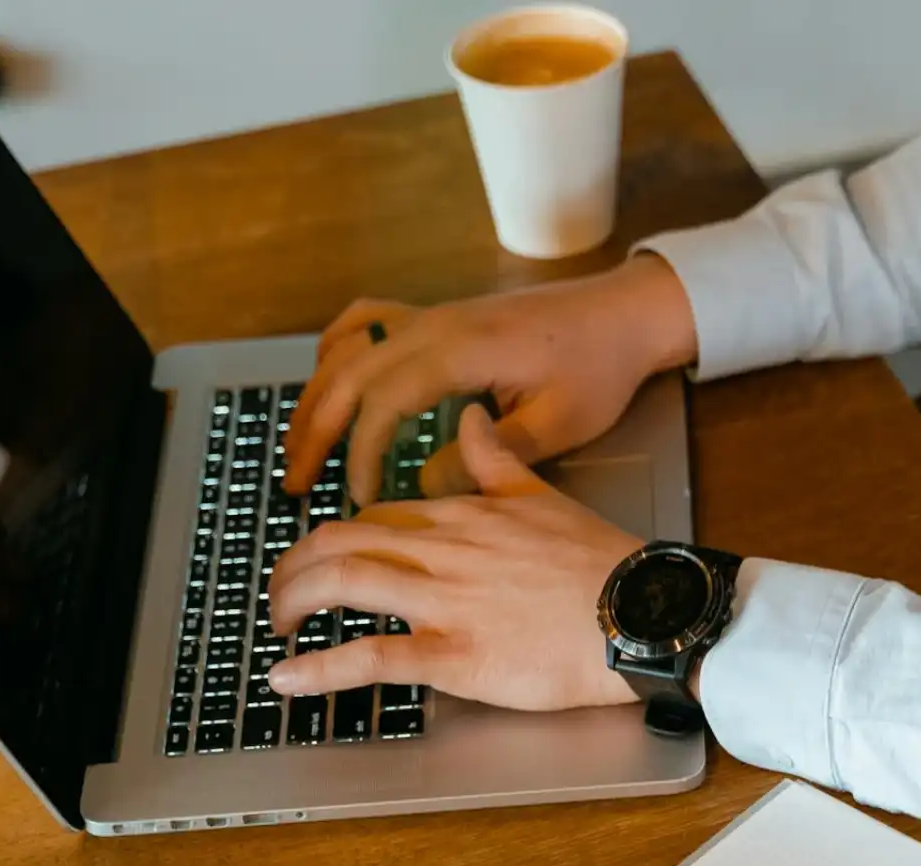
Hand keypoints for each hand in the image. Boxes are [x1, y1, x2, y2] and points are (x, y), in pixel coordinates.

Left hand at [266, 407, 640, 710]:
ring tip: (275, 623)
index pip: (375, 516)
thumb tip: (470, 420)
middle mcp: (442, 552)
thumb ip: (495, 461)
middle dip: (293, 567)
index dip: (336, 537)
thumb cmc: (602, 564)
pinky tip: (285, 677)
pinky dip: (319, 669)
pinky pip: (372, 658)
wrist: (642, 611)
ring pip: (342, 583)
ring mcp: (445, 603)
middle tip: (279, 593)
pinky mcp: (456, 655)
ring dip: (293, 602)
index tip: (321, 558)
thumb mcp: (544, 495)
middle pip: (339, 542)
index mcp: (461, 515)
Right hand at [281, 255, 696, 505]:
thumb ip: (493, 458)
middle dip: (315, 431)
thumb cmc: (599, 368)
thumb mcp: (558, 425)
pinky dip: (337, 351)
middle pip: (347, 374)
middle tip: (296, 484)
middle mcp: (435, 324)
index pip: (384, 400)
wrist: (623, 313)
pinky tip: (327, 381)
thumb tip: (428, 486)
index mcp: (461, 350)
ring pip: (347, 348)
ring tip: (298, 448)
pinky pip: (367, 321)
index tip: (360, 497)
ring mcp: (432, 314)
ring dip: (316, 397)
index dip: (363, 452)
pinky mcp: (437, 316)